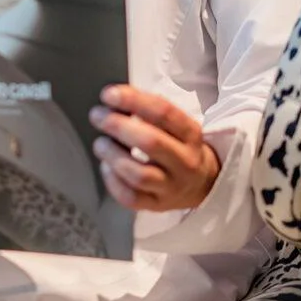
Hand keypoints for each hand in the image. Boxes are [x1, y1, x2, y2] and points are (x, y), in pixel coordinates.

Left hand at [89, 85, 219, 211]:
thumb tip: (113, 98)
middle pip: (151, 143)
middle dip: (118, 126)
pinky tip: (106, 167)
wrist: (202, 183)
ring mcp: (171, 187)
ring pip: (139, 174)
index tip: (109, 95)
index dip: (133, 101)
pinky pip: (131, 197)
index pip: (164, 113)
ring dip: (113, 155)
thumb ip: (147, 110)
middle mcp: (184, 162)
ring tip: (100, 143)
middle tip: (97, 116)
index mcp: (191, 134)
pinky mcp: (157, 205)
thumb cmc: (178, 146)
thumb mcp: (176, 124)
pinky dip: (113, 181)